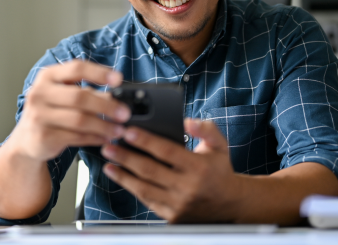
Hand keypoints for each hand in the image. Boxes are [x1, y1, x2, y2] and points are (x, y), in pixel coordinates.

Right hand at [11, 60, 130, 160]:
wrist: (26, 140)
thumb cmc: (51, 111)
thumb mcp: (66, 95)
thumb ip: (90, 92)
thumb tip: (118, 96)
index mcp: (48, 76)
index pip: (77, 68)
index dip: (100, 73)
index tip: (119, 79)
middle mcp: (40, 93)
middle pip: (80, 96)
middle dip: (107, 106)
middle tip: (125, 113)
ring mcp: (38, 116)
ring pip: (80, 120)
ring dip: (104, 126)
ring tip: (119, 130)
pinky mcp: (43, 137)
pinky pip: (76, 137)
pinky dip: (95, 138)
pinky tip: (106, 138)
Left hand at [101, 118, 241, 222]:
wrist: (229, 203)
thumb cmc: (219, 169)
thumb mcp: (220, 144)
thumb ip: (206, 129)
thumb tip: (187, 122)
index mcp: (198, 167)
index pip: (166, 152)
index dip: (145, 141)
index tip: (128, 131)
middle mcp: (187, 187)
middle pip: (150, 170)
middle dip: (126, 157)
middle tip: (109, 145)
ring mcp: (178, 204)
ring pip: (144, 188)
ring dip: (123, 174)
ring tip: (108, 161)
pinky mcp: (171, 215)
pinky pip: (147, 200)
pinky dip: (131, 187)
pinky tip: (120, 176)